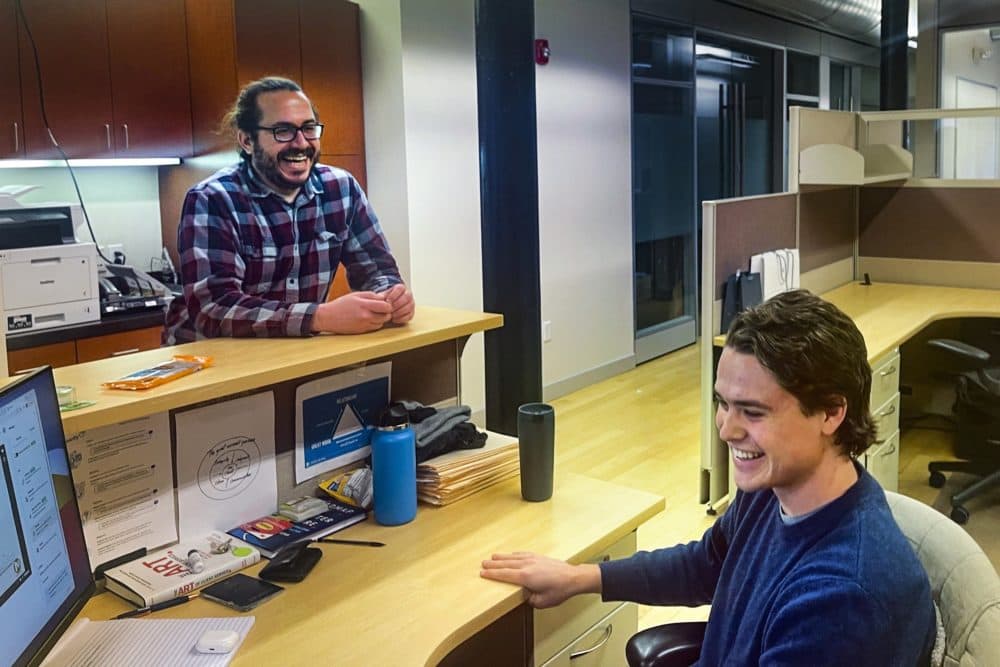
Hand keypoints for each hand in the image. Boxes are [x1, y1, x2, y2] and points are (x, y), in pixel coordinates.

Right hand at [311, 292, 392, 333]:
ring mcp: (364, 325)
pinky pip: (375, 327)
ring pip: (382, 323)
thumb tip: (383, 297)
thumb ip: (371, 296)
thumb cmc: (341, 305)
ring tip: (374, 313)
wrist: (328, 317)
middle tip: (381, 308)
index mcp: (364, 305)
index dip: (388, 304)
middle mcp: (365, 316)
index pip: (386, 306)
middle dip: (386, 312)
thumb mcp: (356, 295)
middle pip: (386, 316)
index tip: (384, 302)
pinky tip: (369, 318)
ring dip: (381, 318)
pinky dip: (375, 323)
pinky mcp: (362, 331)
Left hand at [380, 283, 414, 323]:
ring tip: (391, 315)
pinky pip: (409, 316)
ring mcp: (411, 304)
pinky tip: (394, 319)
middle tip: (389, 310)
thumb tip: (378, 298)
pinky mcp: (411, 313)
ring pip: (409, 307)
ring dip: (399, 312)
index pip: (400, 288)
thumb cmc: (386, 301)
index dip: (393, 295)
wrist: (389, 308)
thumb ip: (381, 296)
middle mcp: (408, 294)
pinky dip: (401, 318)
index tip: (387, 301)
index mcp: (401, 288)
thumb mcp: (382, 297)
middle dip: (397, 304)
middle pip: (406, 297)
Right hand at [479, 552, 600, 608]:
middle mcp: (527, 566)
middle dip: (493, 564)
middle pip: (505, 564)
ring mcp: (533, 559)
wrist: (573, 578)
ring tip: (492, 557)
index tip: (483, 573)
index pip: (504, 575)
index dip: (492, 574)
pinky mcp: (539, 557)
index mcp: (525, 577)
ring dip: (501, 557)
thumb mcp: (542, 602)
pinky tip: (511, 555)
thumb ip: (529, 599)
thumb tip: (524, 596)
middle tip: (483, 563)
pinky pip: (522, 554)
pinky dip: (514, 554)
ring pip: (512, 557)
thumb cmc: (559, 590)